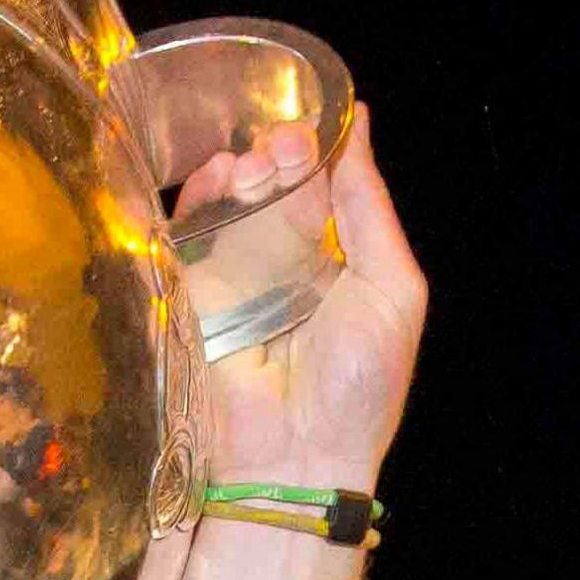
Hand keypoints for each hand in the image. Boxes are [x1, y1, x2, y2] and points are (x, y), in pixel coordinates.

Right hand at [177, 104, 426, 493]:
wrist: (299, 456)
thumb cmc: (359, 385)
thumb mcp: (393, 286)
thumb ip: (370, 206)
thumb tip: (358, 123)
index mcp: (337, 260)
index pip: (323, 185)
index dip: (318, 151)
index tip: (316, 129)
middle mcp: (284, 263)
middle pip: (274, 184)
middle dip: (278, 154)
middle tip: (284, 148)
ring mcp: (234, 278)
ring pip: (229, 200)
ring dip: (241, 170)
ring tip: (256, 166)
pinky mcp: (191, 295)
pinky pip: (187, 233)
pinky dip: (199, 197)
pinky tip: (218, 179)